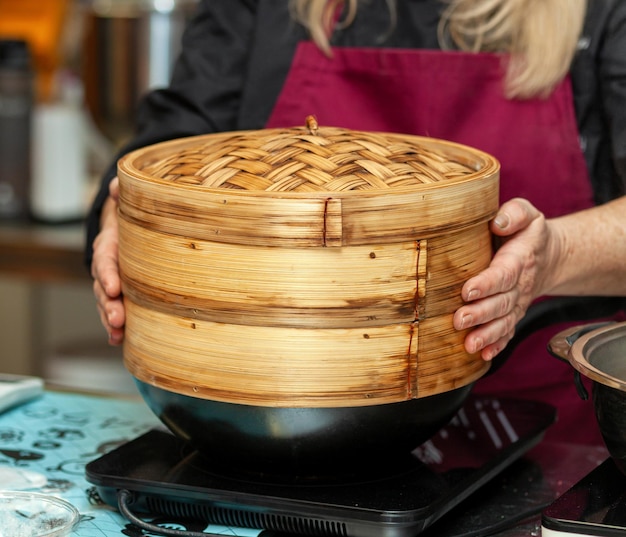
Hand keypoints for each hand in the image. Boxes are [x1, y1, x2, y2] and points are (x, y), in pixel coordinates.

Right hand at [91, 177, 124, 344]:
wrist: (125, 231)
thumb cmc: (131, 219)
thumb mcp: (129, 204)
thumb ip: (124, 193)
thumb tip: (120, 184)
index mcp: (108, 246)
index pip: (105, 260)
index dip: (108, 274)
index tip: (114, 287)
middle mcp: (105, 267)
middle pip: (102, 288)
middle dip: (108, 304)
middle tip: (117, 318)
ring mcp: (110, 283)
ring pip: (105, 303)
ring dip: (110, 319)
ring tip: (117, 333)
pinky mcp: (120, 295)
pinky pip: (115, 310)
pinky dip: (115, 326)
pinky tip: (119, 340)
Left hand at [453, 198, 553, 359]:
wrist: (547, 256)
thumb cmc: (526, 233)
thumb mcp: (526, 213)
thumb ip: (514, 213)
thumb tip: (497, 222)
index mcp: (518, 259)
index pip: (503, 274)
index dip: (486, 284)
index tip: (467, 291)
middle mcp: (519, 285)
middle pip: (501, 302)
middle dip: (480, 314)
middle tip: (459, 320)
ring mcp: (517, 302)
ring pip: (503, 322)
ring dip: (486, 334)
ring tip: (468, 344)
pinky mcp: (513, 314)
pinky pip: (507, 332)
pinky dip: (497, 344)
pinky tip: (483, 355)